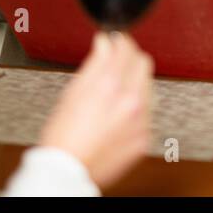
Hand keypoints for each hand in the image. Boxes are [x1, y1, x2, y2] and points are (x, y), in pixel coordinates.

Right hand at [39, 31, 151, 189]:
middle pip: (143, 63)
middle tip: (117, 61)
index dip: (120, 41)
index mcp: (110, 86)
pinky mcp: (144, 137)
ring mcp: (140, 120)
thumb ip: (95, 63)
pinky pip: (148, 113)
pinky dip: (137, 108)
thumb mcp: (72, 92)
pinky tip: (119, 115)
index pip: (127, 49)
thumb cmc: (63, 136)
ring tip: (115, 92)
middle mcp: (130, 102)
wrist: (67, 172)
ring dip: (135, 83)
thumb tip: (104, 43)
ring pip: (149, 87)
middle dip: (130, 58)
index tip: (116, 41)